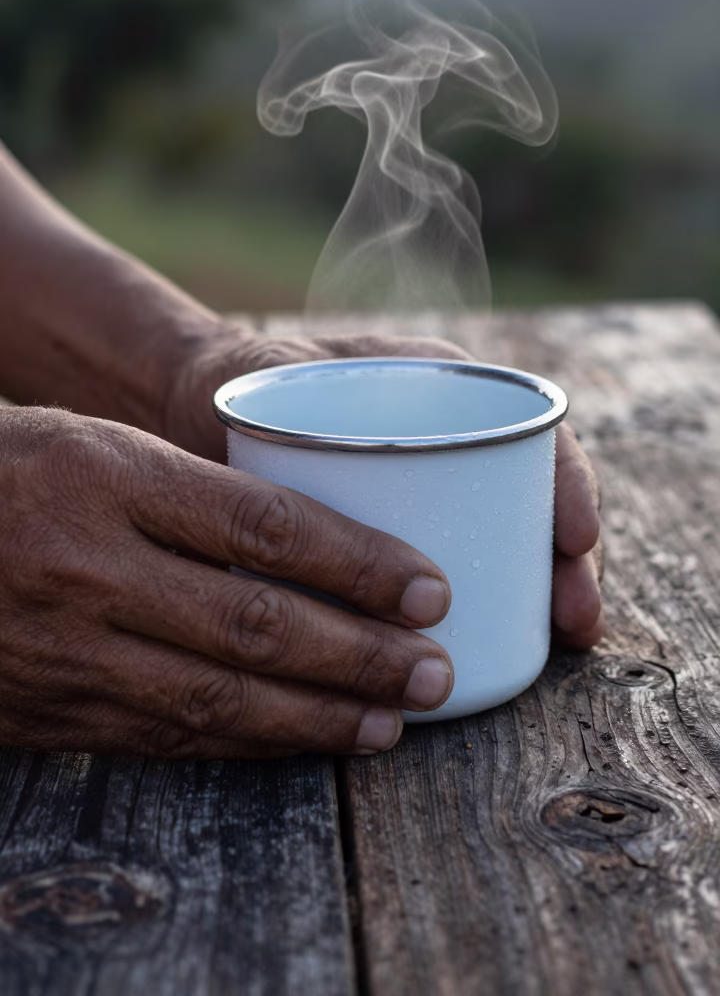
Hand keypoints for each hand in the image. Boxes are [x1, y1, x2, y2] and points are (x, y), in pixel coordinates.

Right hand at [0, 407, 454, 757]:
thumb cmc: (15, 471)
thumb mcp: (98, 444)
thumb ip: (196, 490)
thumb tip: (321, 539)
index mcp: (110, 478)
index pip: (263, 525)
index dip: (357, 562)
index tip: (427, 586)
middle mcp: (91, 567)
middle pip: (256, 622)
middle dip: (361, 654)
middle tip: (435, 670)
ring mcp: (68, 647)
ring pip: (221, 696)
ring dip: (320, 715)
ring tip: (395, 718)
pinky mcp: (53, 709)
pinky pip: (168, 734)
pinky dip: (250, 742)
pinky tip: (307, 738)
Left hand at [164, 322, 603, 650]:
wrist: (216, 414)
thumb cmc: (246, 385)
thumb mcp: (268, 376)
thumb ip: (275, 392)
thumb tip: (279, 431)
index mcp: (436, 392)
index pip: (525, 427)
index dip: (565, 480)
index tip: (575, 537)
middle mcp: (449, 445)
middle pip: (533, 499)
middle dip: (571, 560)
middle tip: (578, 618)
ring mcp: (433, 498)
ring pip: (509, 546)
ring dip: (545, 593)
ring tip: (558, 640)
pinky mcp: (403, 548)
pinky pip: (462, 581)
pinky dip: (490, 616)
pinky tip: (496, 654)